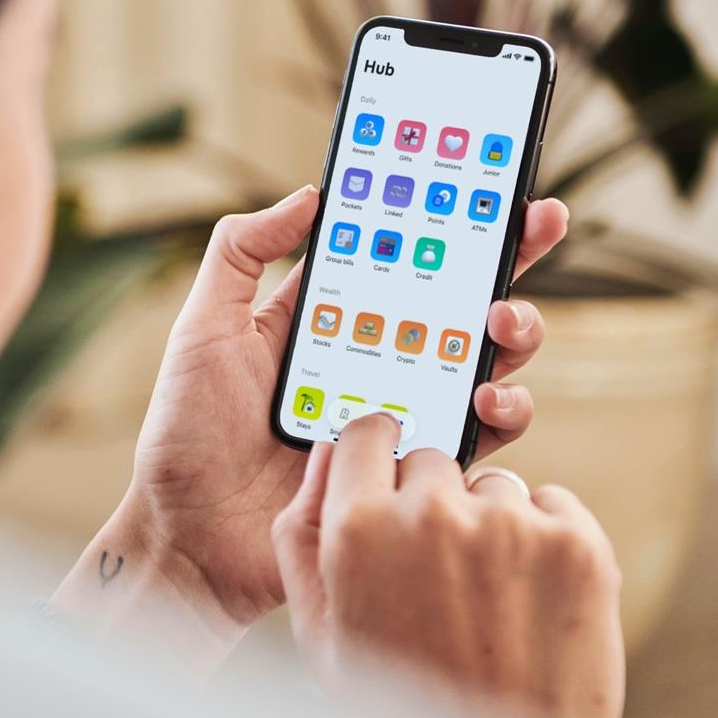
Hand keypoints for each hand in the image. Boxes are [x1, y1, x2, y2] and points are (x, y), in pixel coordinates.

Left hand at [50, 186, 566, 666]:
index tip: (489, 178)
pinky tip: (486, 399)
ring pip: (484, 361)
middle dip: (509, 258)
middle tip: (531, 227)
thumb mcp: (203, 329)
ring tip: (501, 322)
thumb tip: (309, 193)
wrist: (191, 539)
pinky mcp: (415, 470)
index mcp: (332, 318)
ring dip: (513, 332)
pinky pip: (477, 437)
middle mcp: (378, 359)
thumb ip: (241, 253)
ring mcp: (402, 414)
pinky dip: (499, 413)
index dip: (448, 216)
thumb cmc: (187, 435)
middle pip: (461, 299)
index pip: (402, 254)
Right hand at [272, 414, 623, 717]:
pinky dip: (545, 539)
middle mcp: (432, 515)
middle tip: (438, 573)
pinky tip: (530, 600)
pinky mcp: (576, 542)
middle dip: (431, 501)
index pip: (366, 433)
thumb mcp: (323, 636)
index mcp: (358, 532)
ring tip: (488, 602)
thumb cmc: (406, 708)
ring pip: (493, 486)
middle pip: (430, 460)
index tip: (390, 473)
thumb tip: (322, 455)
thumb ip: (302, 537)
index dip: (378, 453)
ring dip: (490, 525)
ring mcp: (511, 525)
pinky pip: (552, 504)